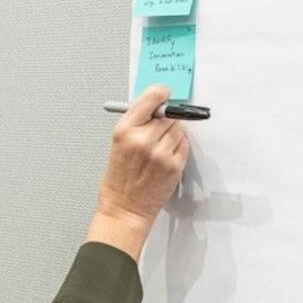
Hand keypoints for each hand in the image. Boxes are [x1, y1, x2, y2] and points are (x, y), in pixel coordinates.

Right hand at [88, 85, 189, 256]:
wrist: (125, 208)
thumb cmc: (119, 179)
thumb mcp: (118, 143)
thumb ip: (136, 123)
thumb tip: (156, 104)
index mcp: (125, 130)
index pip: (151, 98)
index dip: (161, 94)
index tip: (165, 94)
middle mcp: (144, 139)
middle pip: (168, 114)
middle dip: (165, 120)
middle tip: (158, 131)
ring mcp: (161, 153)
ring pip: (179, 129)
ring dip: (173, 134)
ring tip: (159, 148)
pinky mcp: (174, 165)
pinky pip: (184, 144)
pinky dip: (178, 147)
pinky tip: (165, 157)